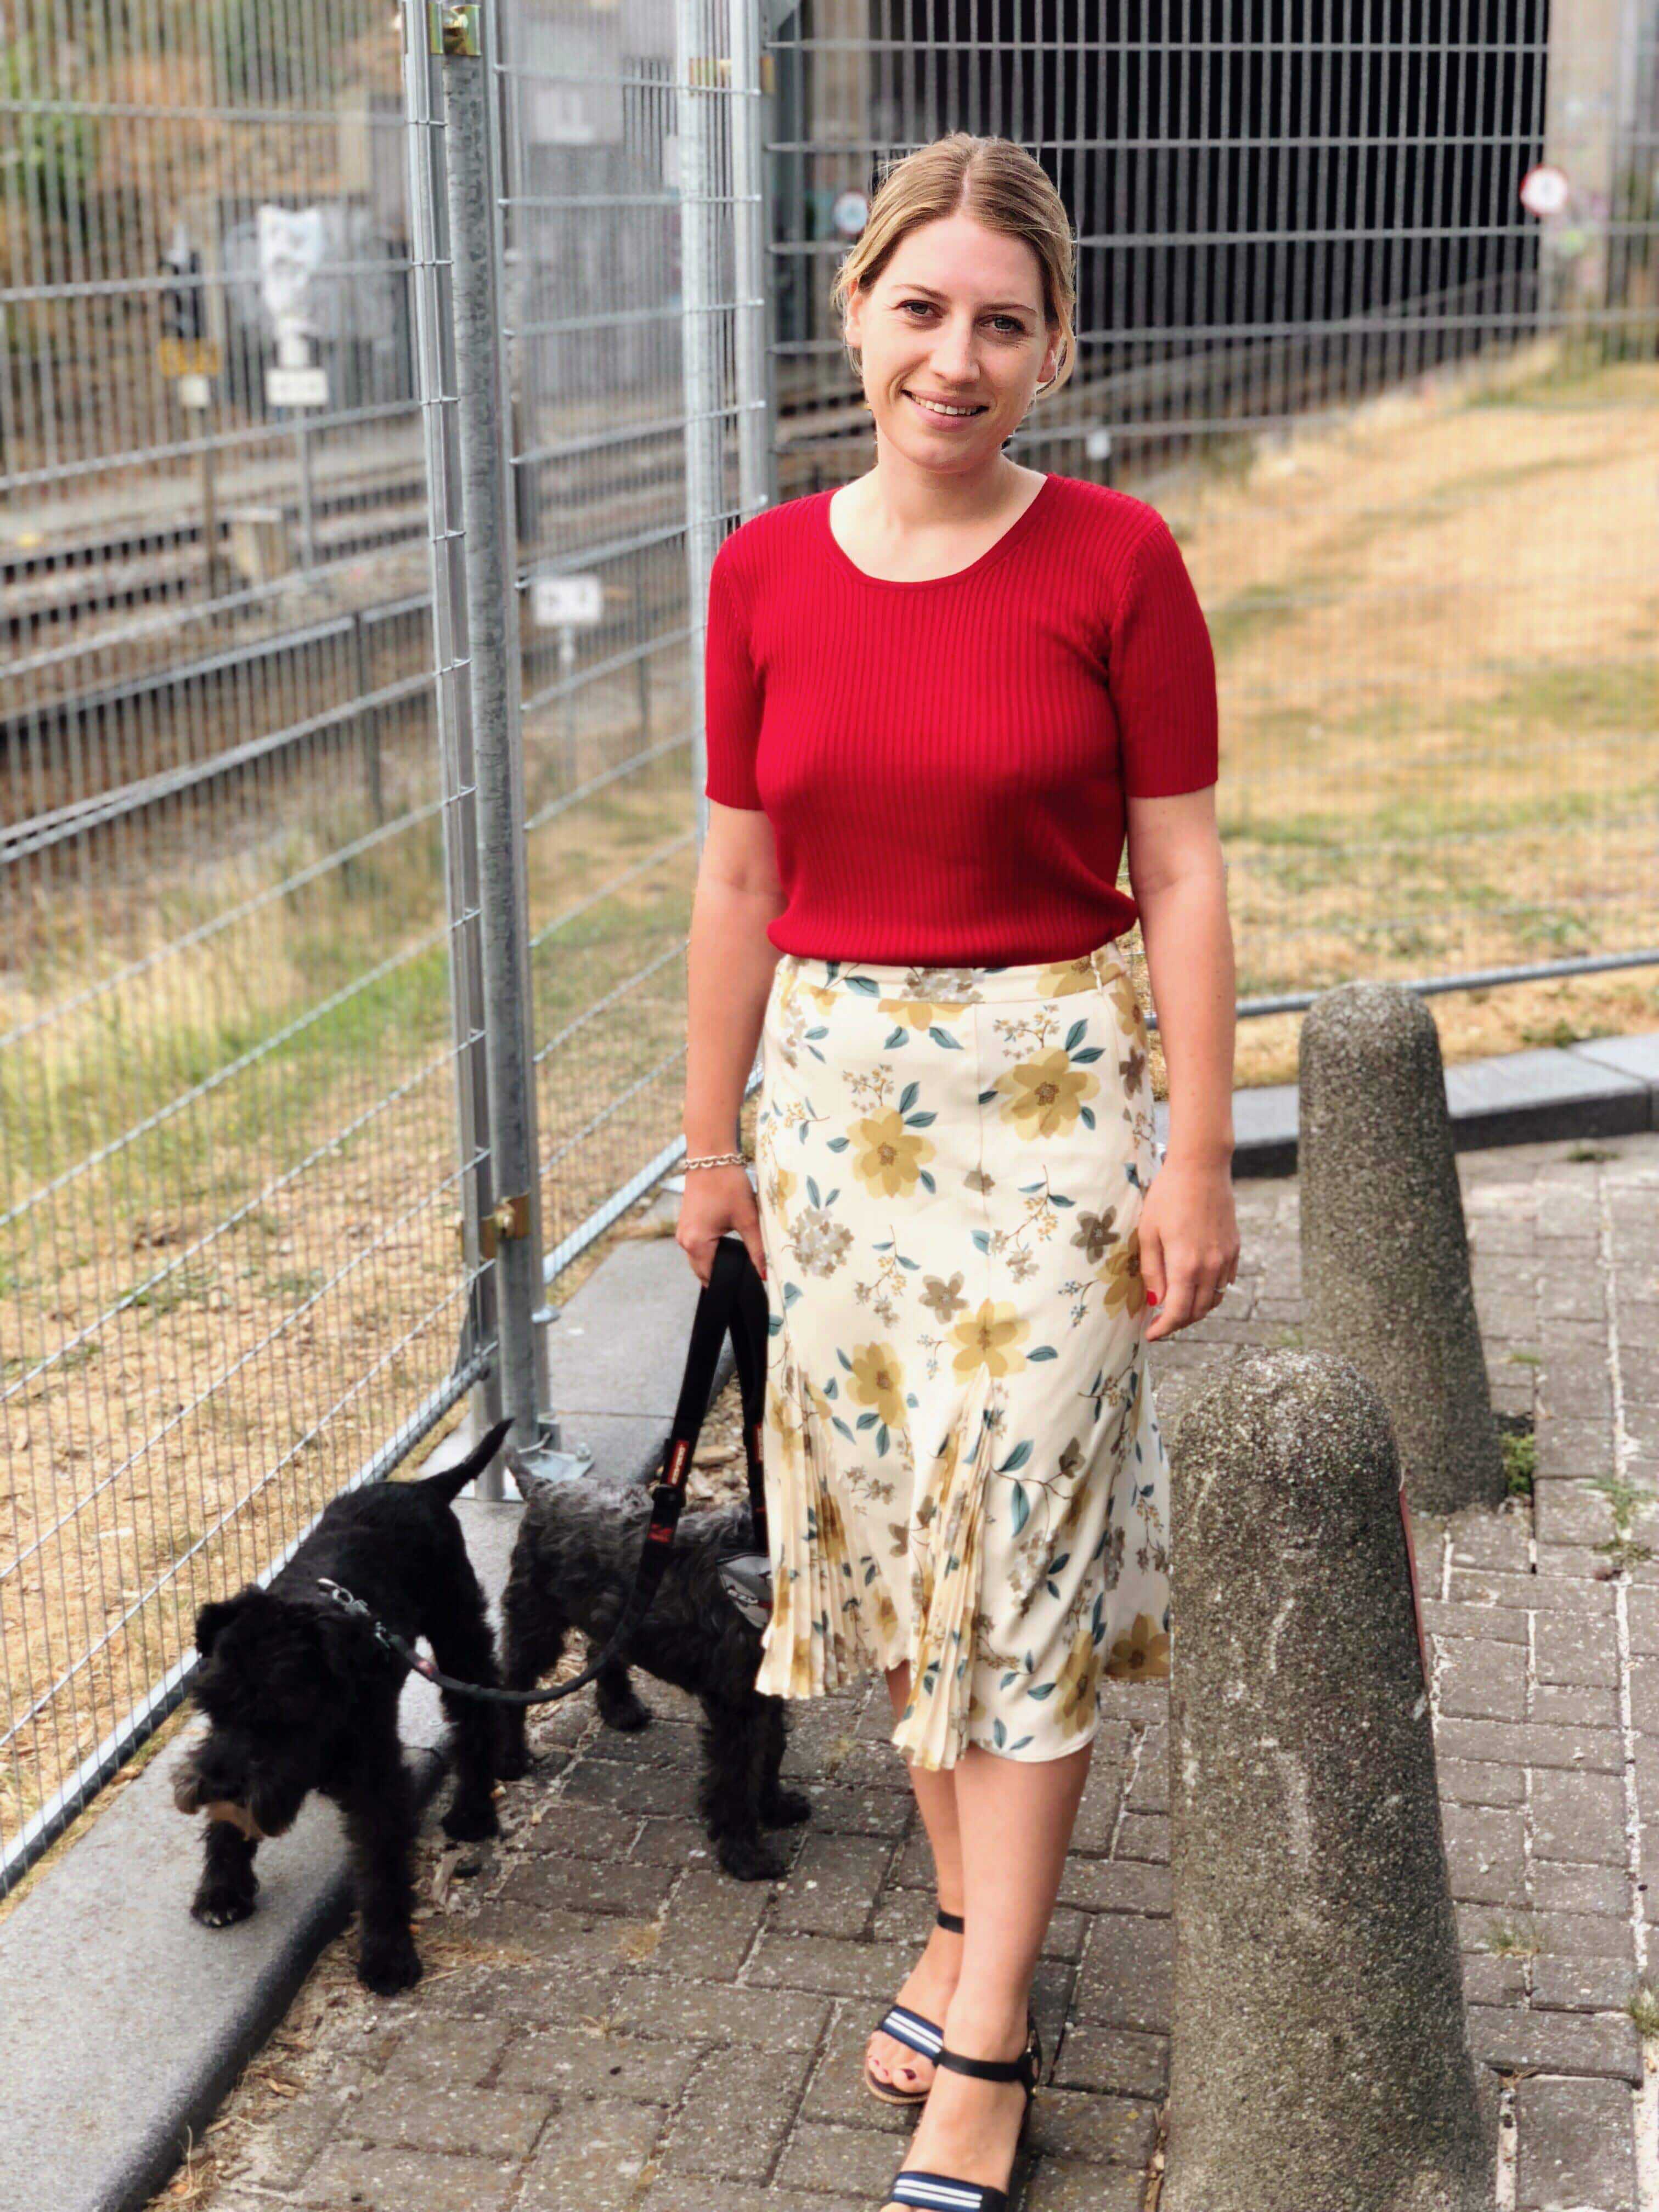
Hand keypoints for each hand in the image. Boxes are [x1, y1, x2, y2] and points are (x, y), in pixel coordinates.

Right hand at [675, 1163, 769, 1287]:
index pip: (712, 1277)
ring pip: (700, 1259)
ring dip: (716, 1263)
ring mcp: (683, 1232)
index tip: (746, 1287)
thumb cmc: (728, 1184)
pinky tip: (727, 1248)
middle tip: (745, 1277)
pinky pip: (697, 1247)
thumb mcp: (747, 1218)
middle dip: (722, 1276)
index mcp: (696, 1243)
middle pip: (703, 1271)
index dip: (729, 1283)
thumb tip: (765, 1275)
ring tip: (738, 1264)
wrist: (711, 1157)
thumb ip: (757, 1249)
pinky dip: (710, 1251)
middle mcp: (684, 1241)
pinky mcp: (686, 1223)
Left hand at [1138, 1157, 1238, 1341]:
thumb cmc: (1168, 1197)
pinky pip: (1225, 1282)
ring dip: (1196, 1309)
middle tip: (1161, 1322)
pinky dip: (1211, 1291)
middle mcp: (1211, 1267)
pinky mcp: (1234, 1248)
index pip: (1179, 1312)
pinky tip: (1197, 1285)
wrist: (1201, 1168)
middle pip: (1198, 1311)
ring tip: (1177, 1306)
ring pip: (1214, 1299)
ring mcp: (1226, 1258)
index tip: (1152, 1334)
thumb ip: (1153, 1270)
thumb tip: (1155, 1300)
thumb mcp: (1149, 1233)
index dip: (1164, 1328)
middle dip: (1179, 1322)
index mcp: (1187, 1266)